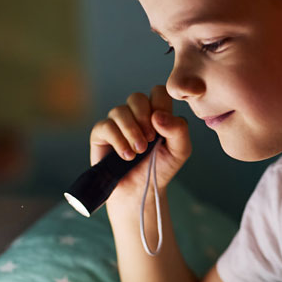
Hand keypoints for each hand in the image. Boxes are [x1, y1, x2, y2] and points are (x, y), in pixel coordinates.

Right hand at [89, 85, 191, 202]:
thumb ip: (178, 130)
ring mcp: (117, 122)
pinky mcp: (101, 134)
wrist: (142, 189)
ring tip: (139, 151)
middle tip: (150, 140)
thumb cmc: (161, 167)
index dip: (161, 105)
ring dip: (131, 131)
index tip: (162, 127)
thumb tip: (158, 115)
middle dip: (144, 118)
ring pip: (119, 111)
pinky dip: (118, 140)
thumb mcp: (180, 150)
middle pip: (136, 98)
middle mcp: (136, 114)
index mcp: (156, 112)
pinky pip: (106, 126)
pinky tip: (126, 155)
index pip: (158, 92)